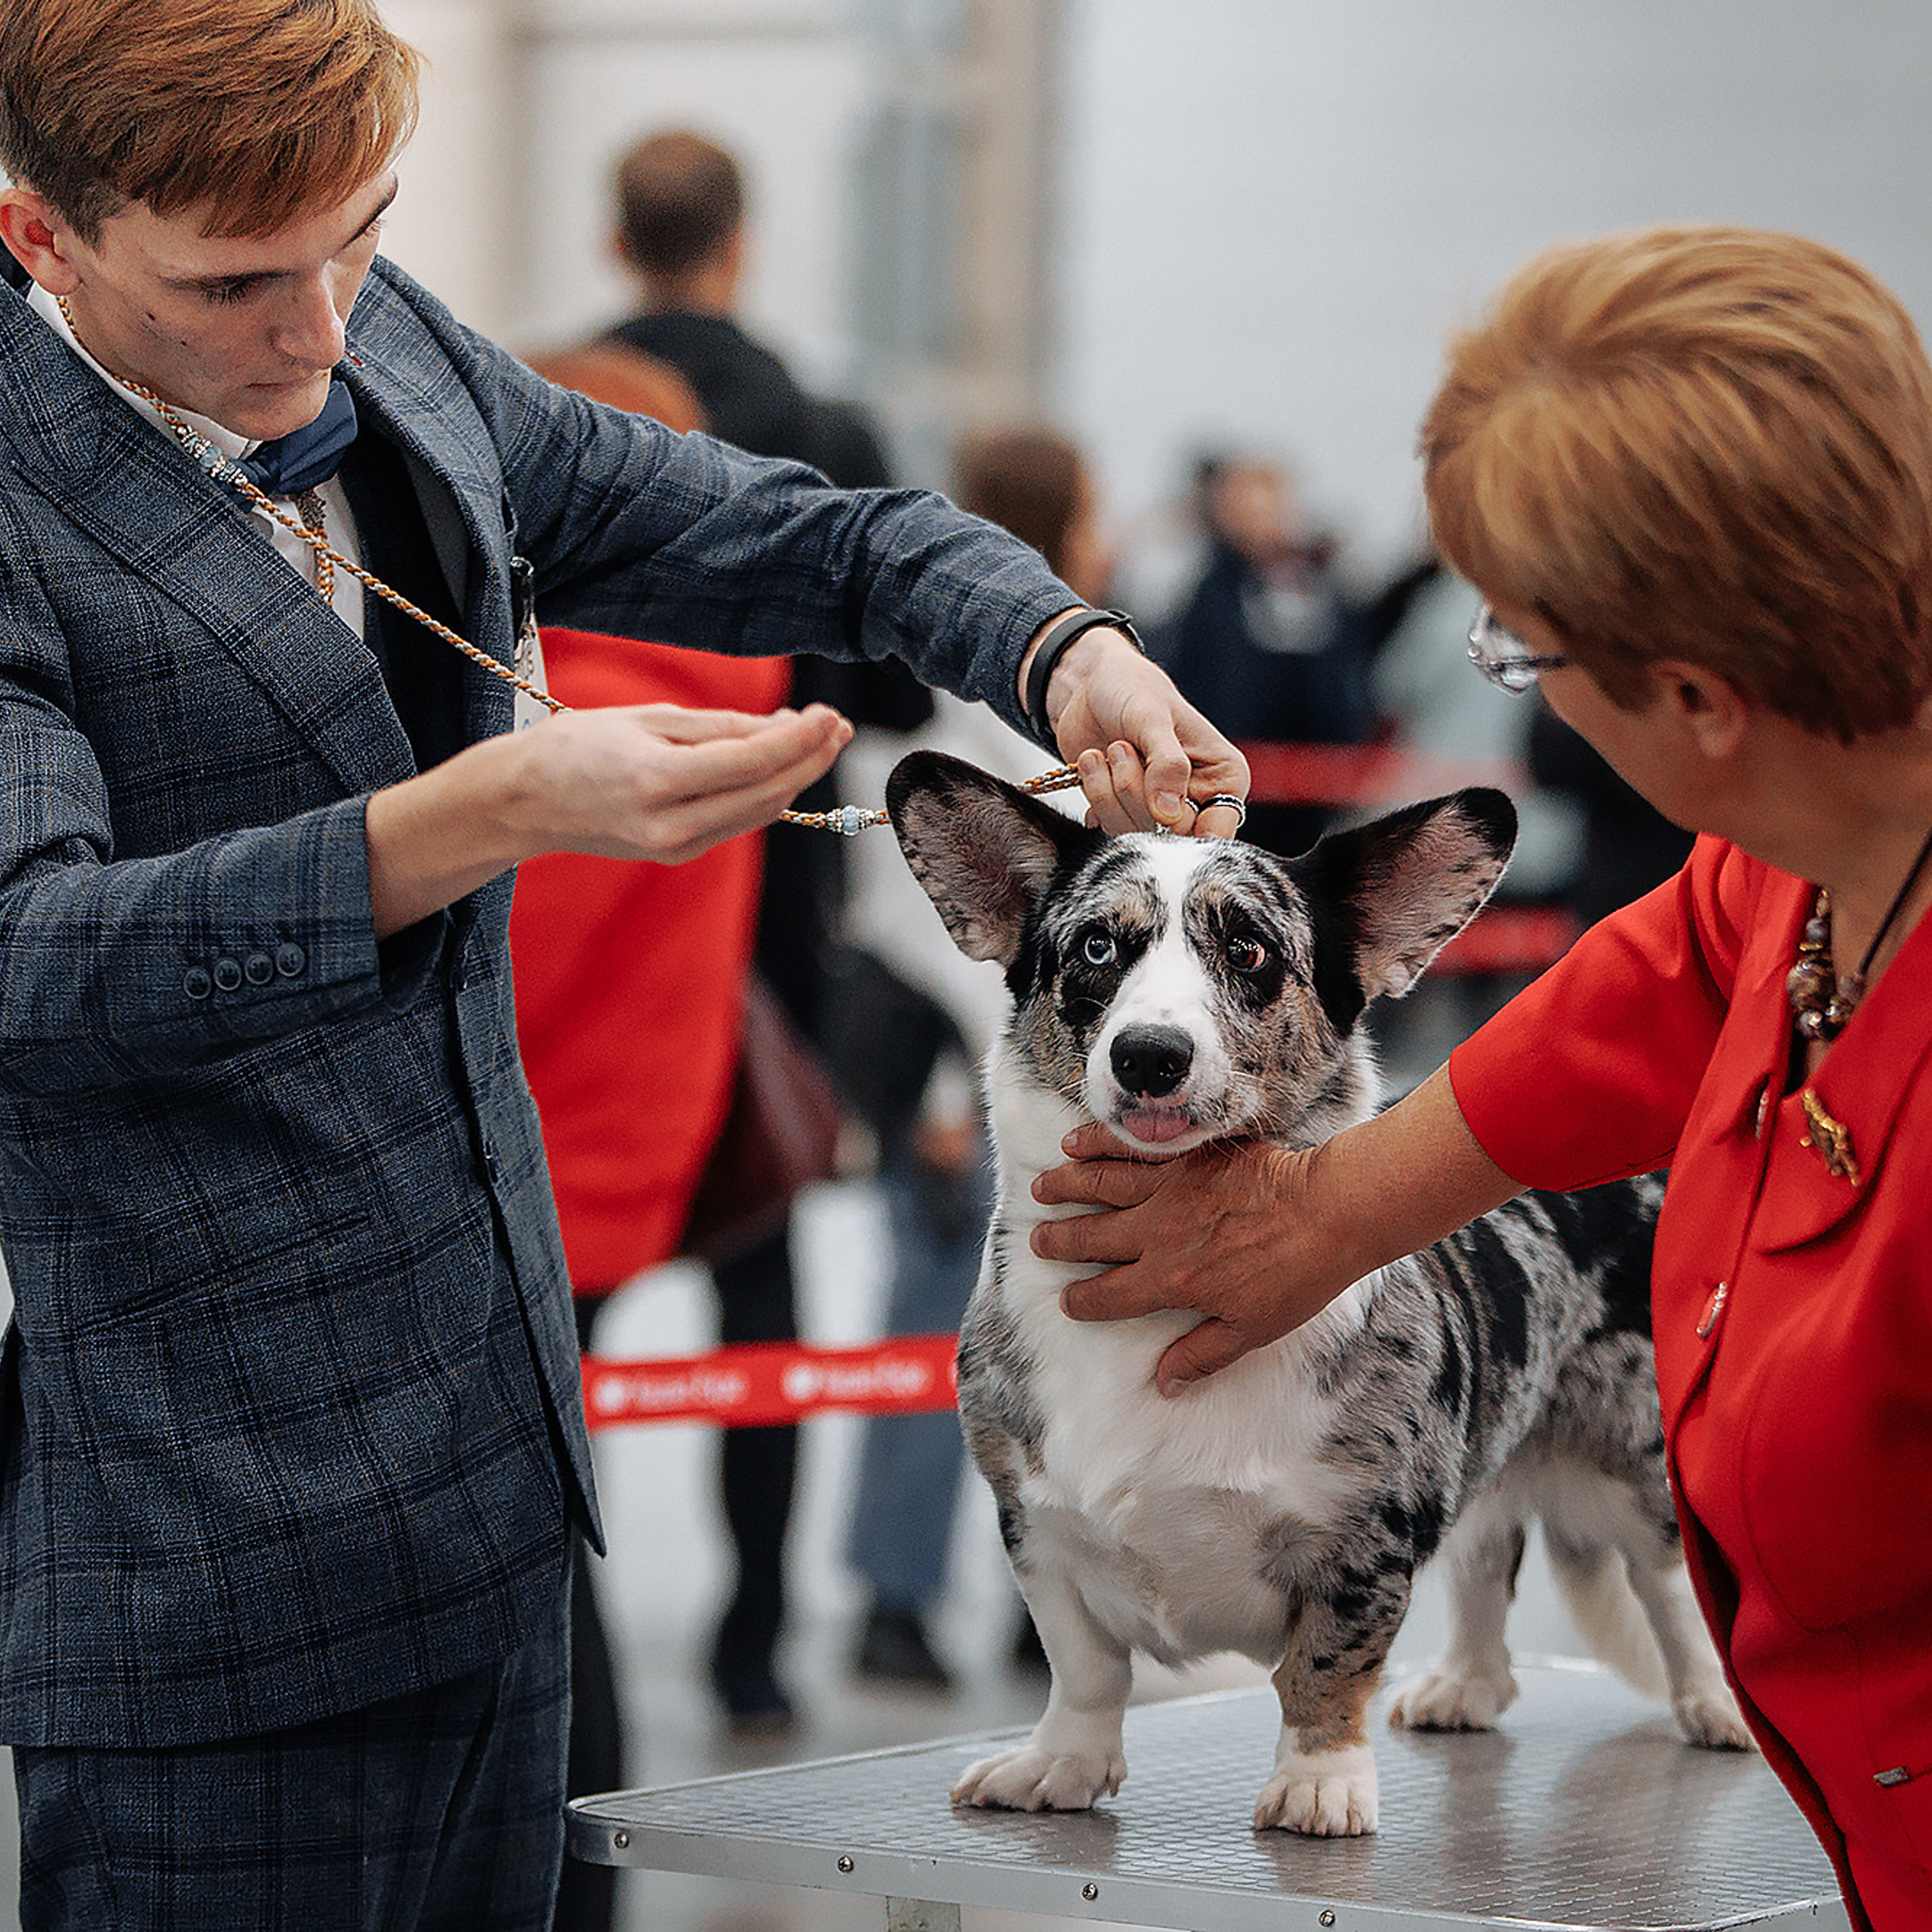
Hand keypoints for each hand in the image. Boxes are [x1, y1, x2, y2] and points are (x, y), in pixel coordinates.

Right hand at [508, 702, 850, 864]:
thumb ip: (718, 727)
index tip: (827, 714)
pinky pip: (737, 821)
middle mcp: (670, 824)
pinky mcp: (677, 854)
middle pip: (766, 793)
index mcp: (656, 780)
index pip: (751, 761)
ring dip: (796, 776)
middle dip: (810, 758)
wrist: (523, 801)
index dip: (799, 739)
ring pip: (758, 812)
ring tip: (821, 738)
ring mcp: (675, 847)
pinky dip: (764, 792)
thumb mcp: (646, 719)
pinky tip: (779, 763)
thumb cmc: (577, 746)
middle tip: (838, 724)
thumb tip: (783, 726)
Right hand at [1031, 1123, 1368, 1393]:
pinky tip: (1074, 1141)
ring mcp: (1169, 1188)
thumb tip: (1164, 1384)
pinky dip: (1097, 1142)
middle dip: (1058, 1241)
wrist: (1328, 1211)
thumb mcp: (1252, 1330)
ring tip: (1042, 1189)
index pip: (1109, 1296)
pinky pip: (1129, 1146)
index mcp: (1172, 1281)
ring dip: (1064, 1187)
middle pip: (1091, 1238)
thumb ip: (1201, 1355)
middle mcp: (1158, 1233)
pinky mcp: (1185, 1155)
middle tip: (1037, 1240)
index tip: (1068, 1301)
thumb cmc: (1296, 1276)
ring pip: (1098, 1185)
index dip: (1082, 1301)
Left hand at [1034, 628, 1248, 837]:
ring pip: (1135, 834)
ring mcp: (1157, 808)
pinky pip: (1108, 828)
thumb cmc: (1132, 689)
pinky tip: (1094, 764)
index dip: (1184, 827)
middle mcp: (1195, 798)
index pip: (1216, 832)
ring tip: (1109, 749)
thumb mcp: (1153, 718)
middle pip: (1169, 836)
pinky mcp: (1125, 811)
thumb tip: (1168, 814)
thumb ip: (1167, 765)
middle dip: (1136, 794)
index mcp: (1223, 777)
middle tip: (1122, 749)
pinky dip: (1095, 795)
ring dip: (1110, 791)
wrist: (1090, 684)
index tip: (1160, 807)